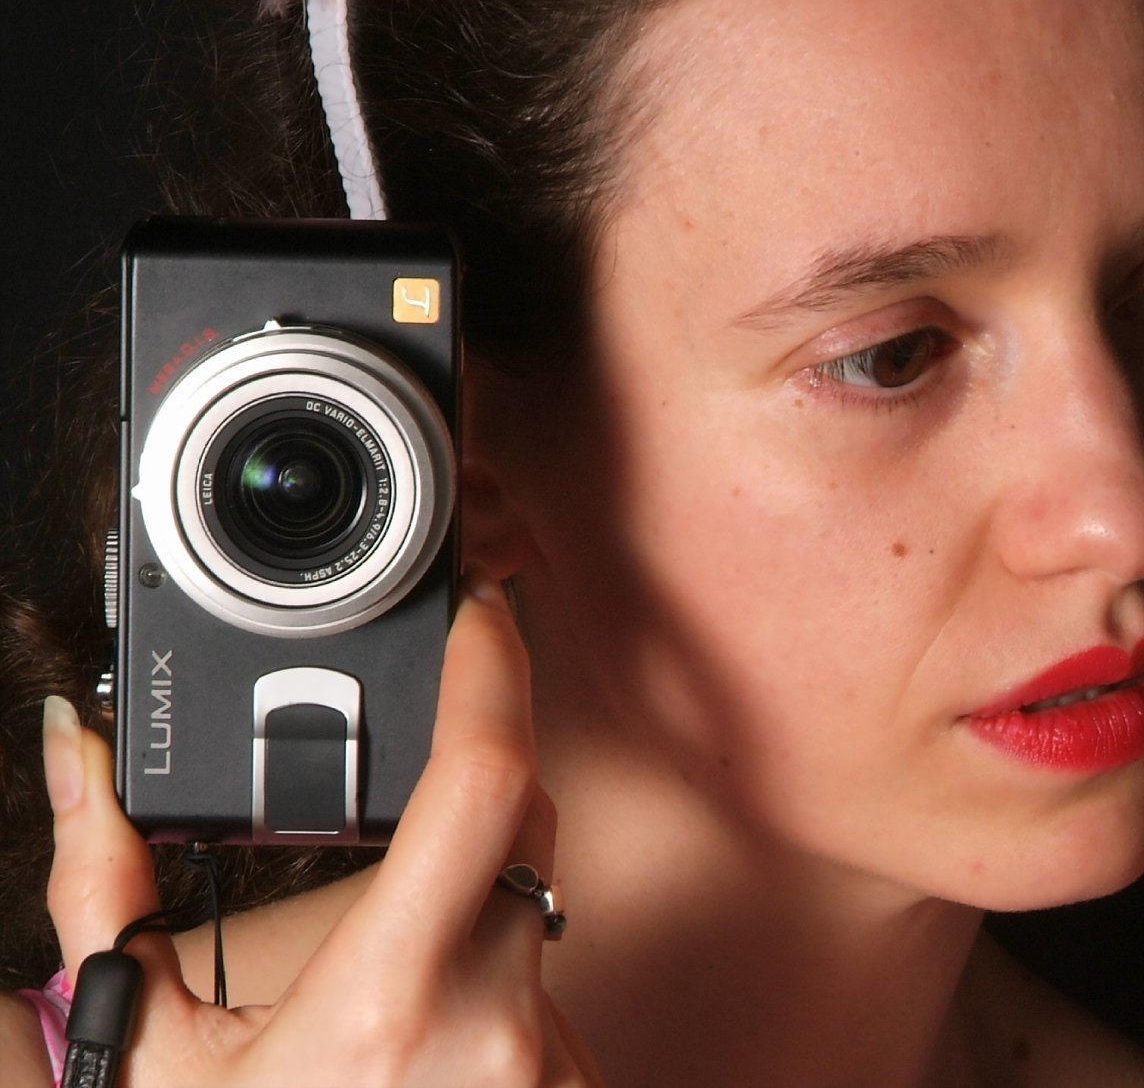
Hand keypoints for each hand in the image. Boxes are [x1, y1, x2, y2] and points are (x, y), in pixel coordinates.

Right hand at [42, 579, 600, 1085]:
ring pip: (532, 923)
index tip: (483, 614)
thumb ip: (109, 897)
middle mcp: (498, 1029)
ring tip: (379, 1018)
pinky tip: (421, 1055)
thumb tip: (78, 759)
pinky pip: (548, 996)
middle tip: (386, 858)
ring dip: (466, 927)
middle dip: (458, 816)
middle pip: (518, 839)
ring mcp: (552, 1067)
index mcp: (389, 1003)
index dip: (493, 674)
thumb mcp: (145, 1060)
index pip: (485, 783)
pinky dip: (490, 996)